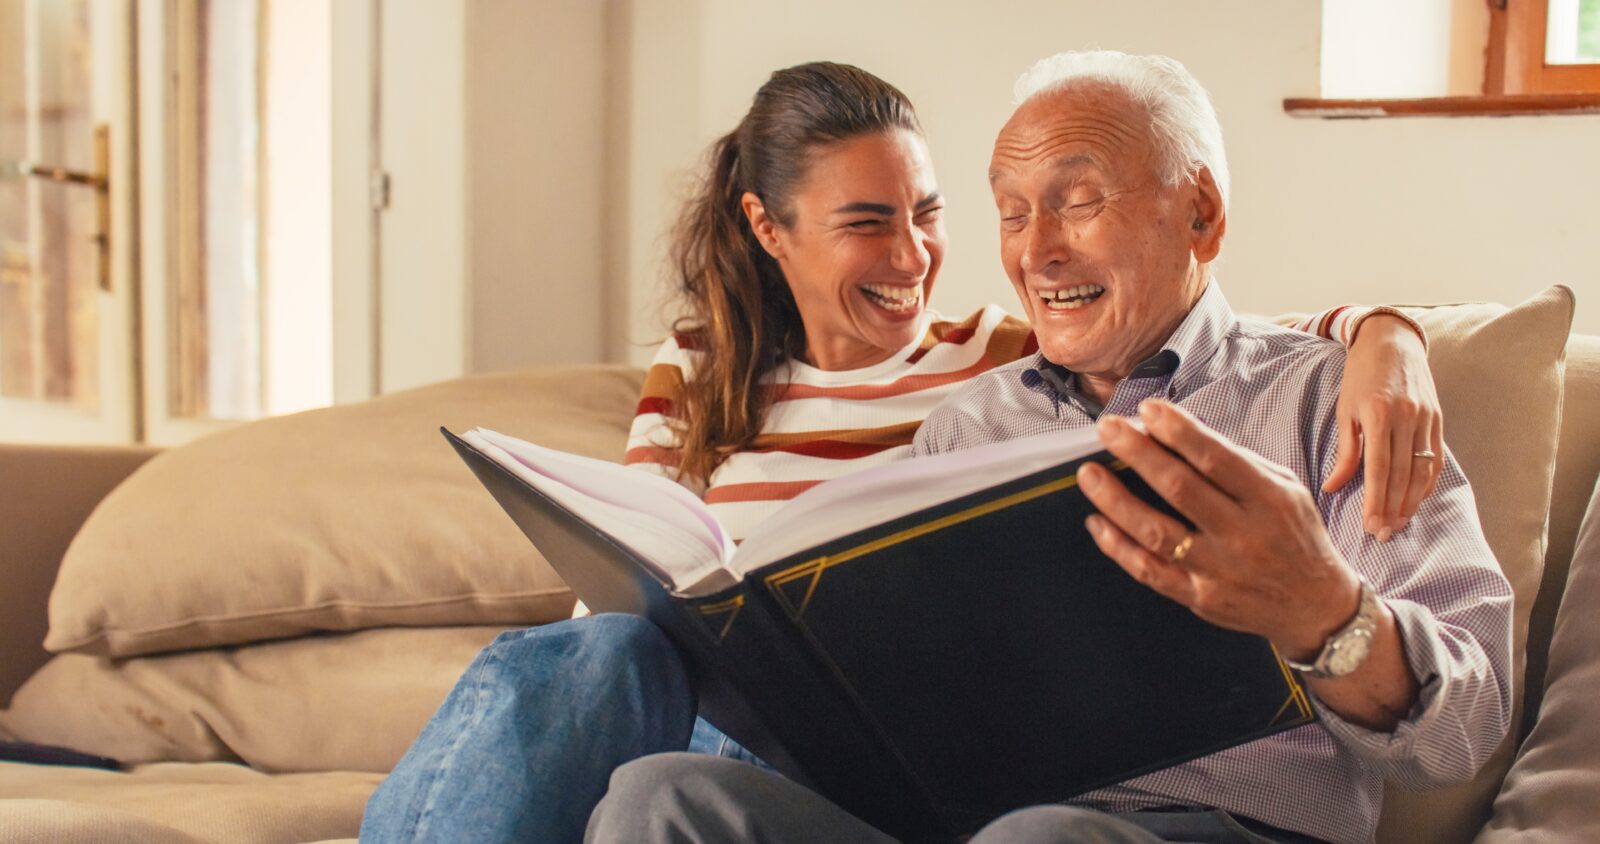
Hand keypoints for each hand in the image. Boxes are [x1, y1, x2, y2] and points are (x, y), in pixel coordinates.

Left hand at [1078, 401, 1360, 660]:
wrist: (1316, 606)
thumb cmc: (1294, 535)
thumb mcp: (1284, 489)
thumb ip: (1236, 463)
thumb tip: (1177, 432)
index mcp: (1269, 500)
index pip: (1216, 458)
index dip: (1178, 430)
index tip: (1146, 408)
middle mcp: (1244, 536)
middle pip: (1180, 489)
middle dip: (1138, 453)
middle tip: (1107, 429)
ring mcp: (1220, 570)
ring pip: (1156, 532)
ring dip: (1116, 500)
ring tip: (1089, 474)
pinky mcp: (1201, 598)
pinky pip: (1150, 571)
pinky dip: (1118, 546)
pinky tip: (1097, 522)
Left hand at [1326, 314, 1442, 539]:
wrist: (1392, 341)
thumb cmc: (1360, 377)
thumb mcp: (1345, 410)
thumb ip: (1345, 451)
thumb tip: (1333, 487)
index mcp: (1377, 414)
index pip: (1378, 469)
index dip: (1375, 501)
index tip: (1370, 526)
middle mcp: (1406, 417)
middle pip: (1402, 475)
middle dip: (1393, 508)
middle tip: (1384, 535)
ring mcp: (1426, 418)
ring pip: (1423, 470)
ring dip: (1412, 501)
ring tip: (1399, 523)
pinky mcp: (1439, 418)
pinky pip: (1436, 458)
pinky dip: (1428, 483)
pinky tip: (1417, 500)